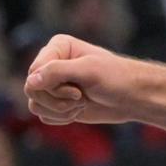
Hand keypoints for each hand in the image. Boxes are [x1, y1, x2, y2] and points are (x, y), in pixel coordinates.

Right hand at [25, 34, 143, 125]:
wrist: (134, 98)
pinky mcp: (56, 102)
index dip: (52, 87)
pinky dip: (61, 118)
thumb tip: (31, 82)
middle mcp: (51, 64)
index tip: (78, 90)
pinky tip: (78, 111)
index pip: (34, 72)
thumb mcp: (89, 70)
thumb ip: (57, 72)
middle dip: (58, 100)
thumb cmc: (117, 79)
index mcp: (57, 47)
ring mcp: (53, 84)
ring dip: (60, 110)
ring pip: (35, 105)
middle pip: (32, 90)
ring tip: (82, 103)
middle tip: (81, 97)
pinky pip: (43, 116)